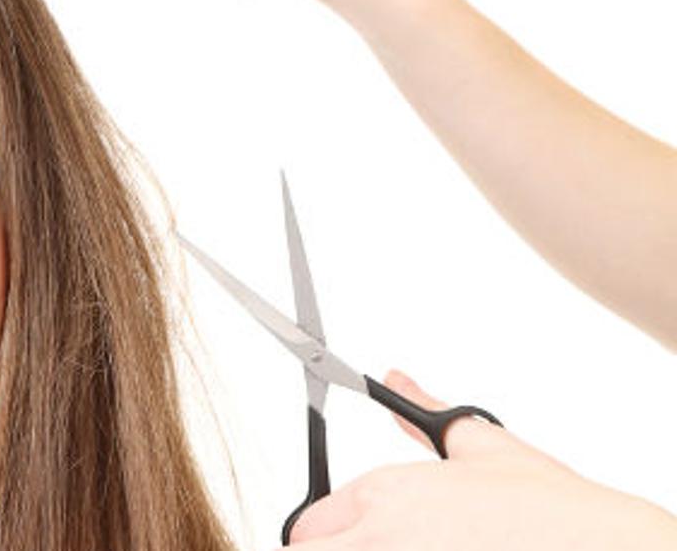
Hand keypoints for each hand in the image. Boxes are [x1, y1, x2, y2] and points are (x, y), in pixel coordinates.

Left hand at [285, 370, 676, 549]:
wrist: (608, 547)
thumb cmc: (554, 511)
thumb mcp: (484, 448)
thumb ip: (423, 416)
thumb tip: (397, 381)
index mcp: (386, 494)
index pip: (306, 526)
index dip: (322, 537)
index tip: (347, 540)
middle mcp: (381, 536)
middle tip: (362, 548)